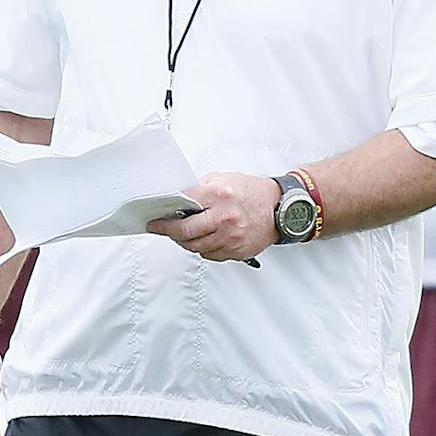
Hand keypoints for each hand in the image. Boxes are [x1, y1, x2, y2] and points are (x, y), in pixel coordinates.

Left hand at [148, 173, 280, 262]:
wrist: (281, 208)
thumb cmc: (253, 192)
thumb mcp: (224, 179)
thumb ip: (200, 190)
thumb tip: (178, 201)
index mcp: (219, 195)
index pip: (182, 209)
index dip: (164, 218)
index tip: (154, 222)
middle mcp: (224, 218)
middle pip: (185, 232)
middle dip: (170, 232)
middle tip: (162, 230)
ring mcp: (231, 237)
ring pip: (196, 247)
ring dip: (186, 242)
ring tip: (184, 234)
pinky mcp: (237, 251)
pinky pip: (211, 255)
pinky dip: (204, 249)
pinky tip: (205, 239)